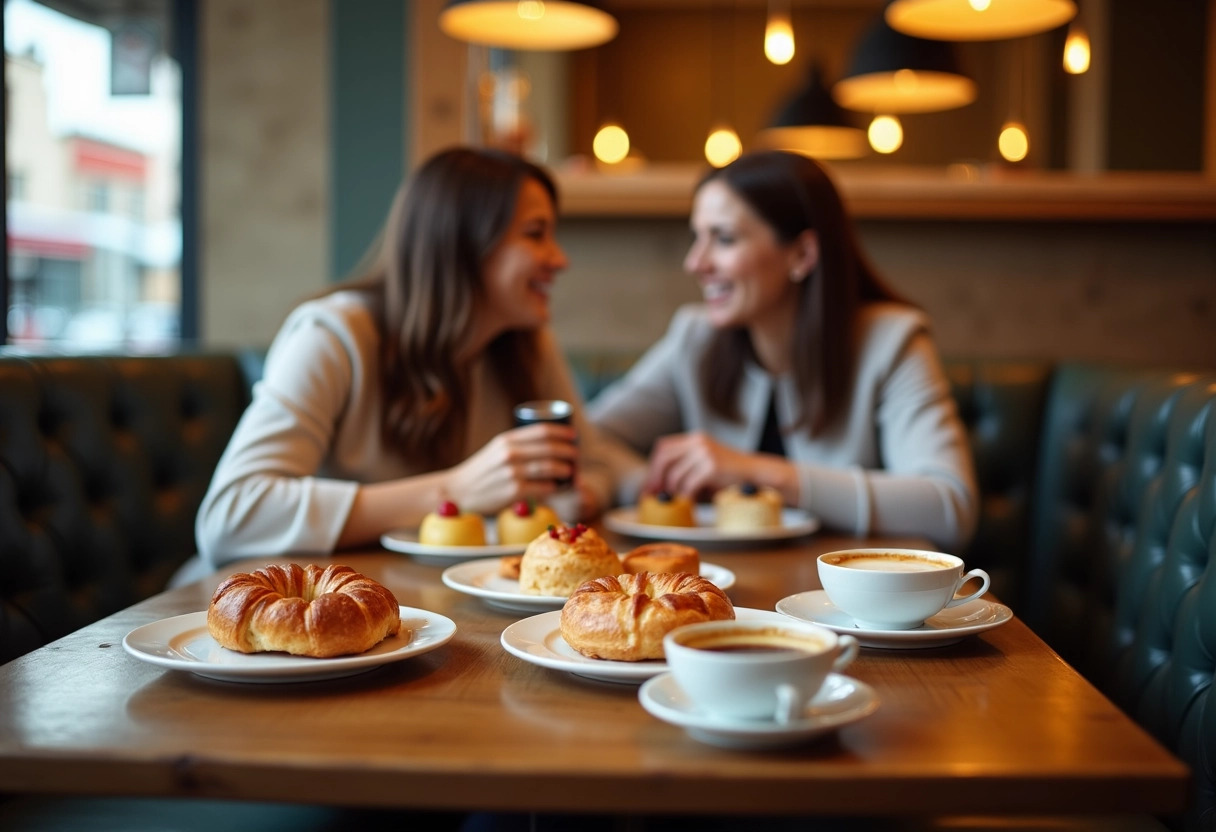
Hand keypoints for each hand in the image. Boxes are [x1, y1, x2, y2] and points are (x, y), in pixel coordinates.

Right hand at [444, 423, 576, 514]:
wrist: (457, 491)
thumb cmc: (481, 472)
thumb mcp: (496, 450)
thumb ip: (517, 445)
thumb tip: (548, 444)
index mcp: (507, 439)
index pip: (542, 430)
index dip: (562, 432)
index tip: (573, 435)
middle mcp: (510, 453)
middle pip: (550, 448)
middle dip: (569, 451)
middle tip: (576, 455)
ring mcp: (512, 472)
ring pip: (550, 467)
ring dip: (566, 470)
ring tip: (571, 472)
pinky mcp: (514, 491)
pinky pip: (543, 487)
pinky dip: (554, 487)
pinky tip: (557, 487)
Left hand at [643, 431, 754, 498]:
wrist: (755, 473)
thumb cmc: (728, 473)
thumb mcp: (704, 462)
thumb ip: (684, 467)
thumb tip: (658, 486)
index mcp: (695, 438)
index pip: (663, 447)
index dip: (653, 466)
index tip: (650, 484)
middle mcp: (698, 442)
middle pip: (664, 458)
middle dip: (655, 478)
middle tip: (653, 494)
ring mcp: (705, 453)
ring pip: (675, 475)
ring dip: (673, 491)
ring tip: (676, 500)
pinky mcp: (712, 467)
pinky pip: (689, 485)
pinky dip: (686, 497)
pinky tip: (690, 502)